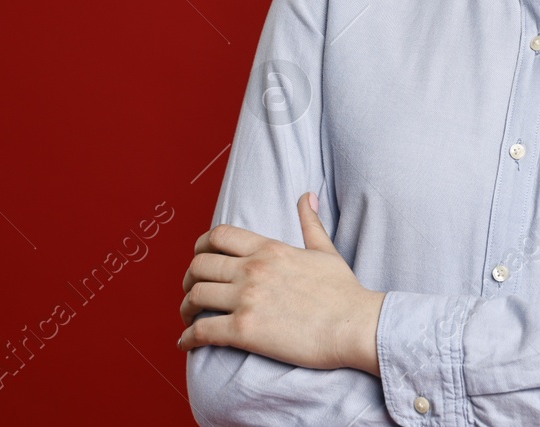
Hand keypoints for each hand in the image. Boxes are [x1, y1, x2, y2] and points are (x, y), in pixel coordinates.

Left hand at [177, 193, 386, 373]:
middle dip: (188, 279)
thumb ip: (310, 222)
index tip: (199, 260)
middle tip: (191, 292)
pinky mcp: (245, 331)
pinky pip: (202, 331)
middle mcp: (252, 270)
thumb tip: (307, 196)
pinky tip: (187, 344)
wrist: (354, 326)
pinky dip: (188, 338)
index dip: (201, 246)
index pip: (218, 235)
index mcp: (269, 249)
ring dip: (186, 308)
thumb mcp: (325, 250)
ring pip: (195, 296)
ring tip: (189, 318)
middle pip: (199, 265)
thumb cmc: (343, 292)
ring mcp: (246, 300)